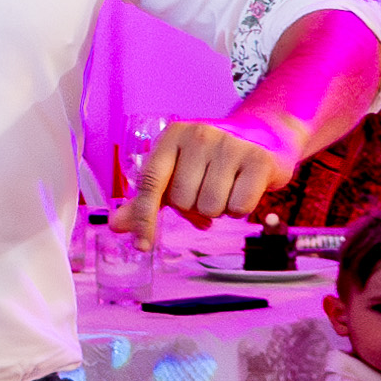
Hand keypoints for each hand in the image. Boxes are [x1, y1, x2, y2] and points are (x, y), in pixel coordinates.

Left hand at [125, 119, 298, 243]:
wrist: (264, 136)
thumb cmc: (212, 160)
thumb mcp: (176, 172)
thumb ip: (147, 199)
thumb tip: (116, 225)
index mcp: (172, 136)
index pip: (150, 182)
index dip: (144, 217)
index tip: (142, 245)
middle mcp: (199, 135)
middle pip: (183, 201)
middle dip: (194, 206)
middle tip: (208, 189)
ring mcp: (230, 145)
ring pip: (210, 207)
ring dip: (218, 208)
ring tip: (227, 187)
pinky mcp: (258, 159)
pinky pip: (239, 208)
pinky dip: (240, 209)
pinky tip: (244, 189)